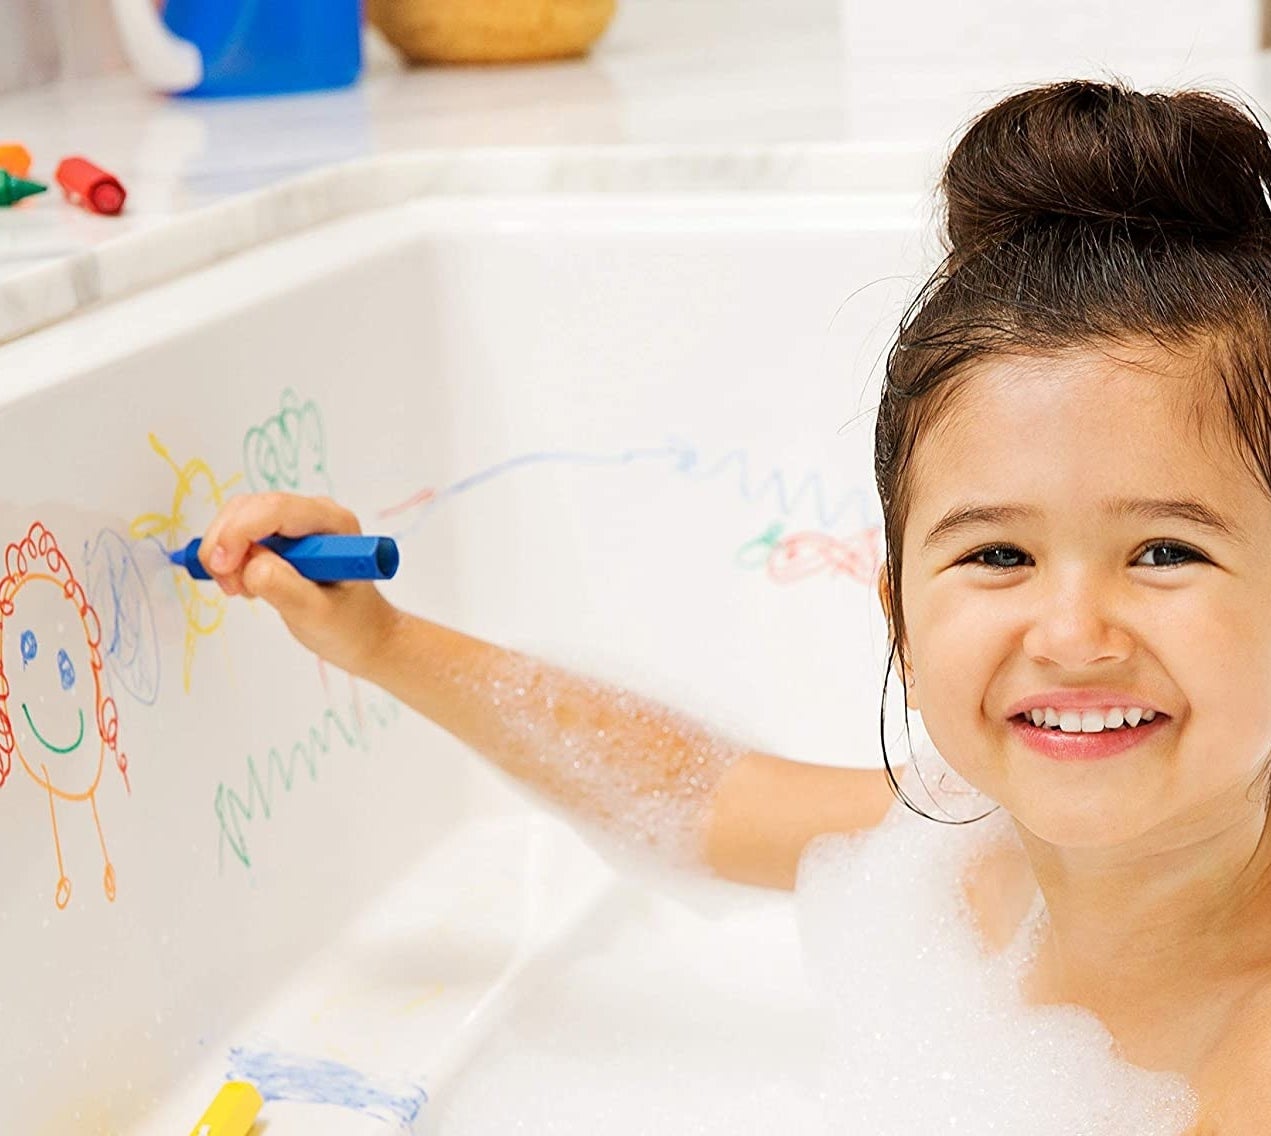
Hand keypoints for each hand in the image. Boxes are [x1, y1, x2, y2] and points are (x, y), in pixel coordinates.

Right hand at [198, 492, 400, 677]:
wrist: (361, 632)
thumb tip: (250, 564)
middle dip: (226, 544)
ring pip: (238, 517)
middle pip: (250, 507)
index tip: (223, 567)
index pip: (277, 509)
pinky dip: (229, 557)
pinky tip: (245, 585)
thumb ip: (284, 587)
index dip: (241, 532)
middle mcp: (315, 514)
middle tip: (232, 588)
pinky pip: (238, 532)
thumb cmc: (349, 623)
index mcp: (335, 524)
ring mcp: (296, 522)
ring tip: (242, 591)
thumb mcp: (316, 614)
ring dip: (224, 553)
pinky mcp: (279, 534)